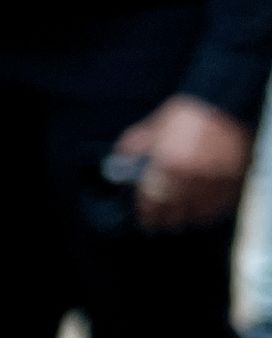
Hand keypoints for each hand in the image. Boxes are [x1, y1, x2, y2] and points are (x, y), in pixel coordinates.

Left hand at [114, 94, 252, 231]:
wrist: (221, 102)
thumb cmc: (185, 114)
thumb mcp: (153, 126)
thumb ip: (133, 146)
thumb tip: (117, 162)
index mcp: (166, 164)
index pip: (152, 201)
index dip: (147, 215)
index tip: (146, 221)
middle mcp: (188, 177)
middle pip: (173, 211)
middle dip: (165, 221)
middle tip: (160, 224)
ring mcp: (212, 179)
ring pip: (197, 212)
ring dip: (186, 218)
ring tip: (179, 219)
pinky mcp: (231, 179)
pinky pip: (218, 205)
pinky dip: (208, 211)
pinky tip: (201, 211)